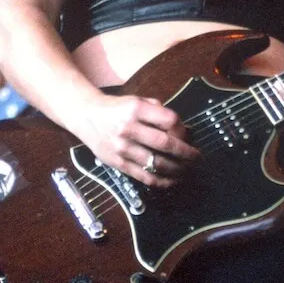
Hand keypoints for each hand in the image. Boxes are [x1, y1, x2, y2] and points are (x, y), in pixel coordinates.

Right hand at [74, 93, 200, 188]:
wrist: (86, 115)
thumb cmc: (117, 109)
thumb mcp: (138, 100)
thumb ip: (159, 112)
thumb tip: (184, 130)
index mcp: (136, 109)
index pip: (170, 121)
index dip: (184, 130)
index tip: (188, 136)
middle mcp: (129, 128)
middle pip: (165, 144)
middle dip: (186, 153)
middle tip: (197, 158)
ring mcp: (122, 148)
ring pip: (156, 164)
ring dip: (177, 170)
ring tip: (187, 170)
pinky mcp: (118, 163)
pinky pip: (144, 176)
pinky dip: (161, 181)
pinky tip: (172, 181)